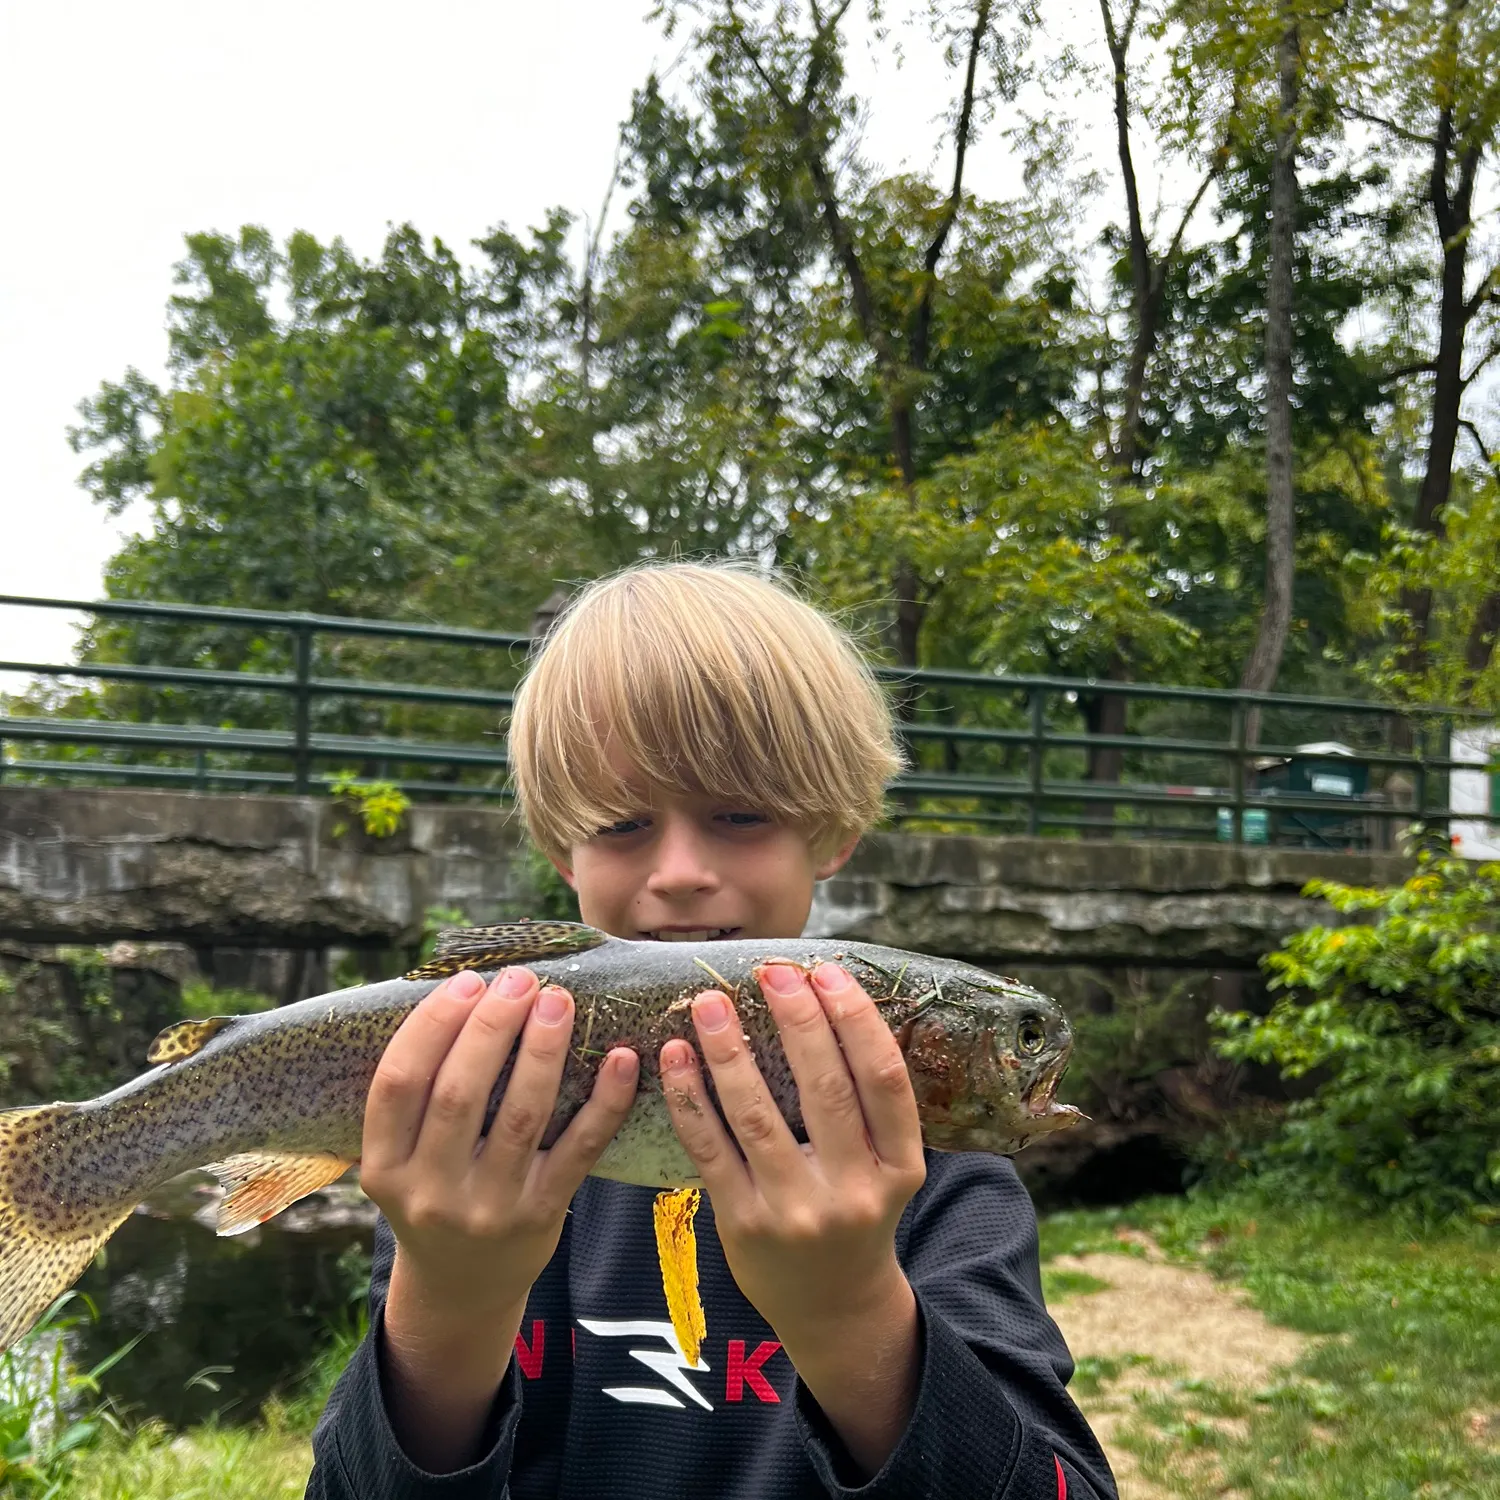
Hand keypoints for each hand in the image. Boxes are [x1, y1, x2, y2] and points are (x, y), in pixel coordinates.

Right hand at [361, 965, 640, 1321]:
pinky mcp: (541, 1215)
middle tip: (520, 980)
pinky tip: (620, 1059)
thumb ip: (420, 1094)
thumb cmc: (435, 1192)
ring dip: (543, 1051)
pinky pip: (578, 1150)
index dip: (431, 1026)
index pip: (398, 1084)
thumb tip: (463, 992)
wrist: (463, 1288)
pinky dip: (604, 1102)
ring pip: (520, 1116)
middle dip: (492, 1027)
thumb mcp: (403, 1157)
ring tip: (559, 1001)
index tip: (467, 982)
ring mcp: (488, 1208)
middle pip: (459, 1094)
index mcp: (384, 1167)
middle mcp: (430, 1191)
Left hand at [659, 961, 926, 1342]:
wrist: (833, 1306)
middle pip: (825, 1090)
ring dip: (729, 1051)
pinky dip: (690, 1098)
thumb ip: (867, 1103)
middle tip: (772, 971)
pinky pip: (710, 1149)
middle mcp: (853, 1191)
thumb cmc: (857, 1209)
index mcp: (900, 1167)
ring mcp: (795, 1211)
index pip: (885, 1080)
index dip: (857, 1020)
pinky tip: (675, 1056)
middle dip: (797, 1021)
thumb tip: (824, 997)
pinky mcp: (743, 1223)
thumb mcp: (887, 1166)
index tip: (828, 972)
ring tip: (710, 1002)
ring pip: (757, 1115)